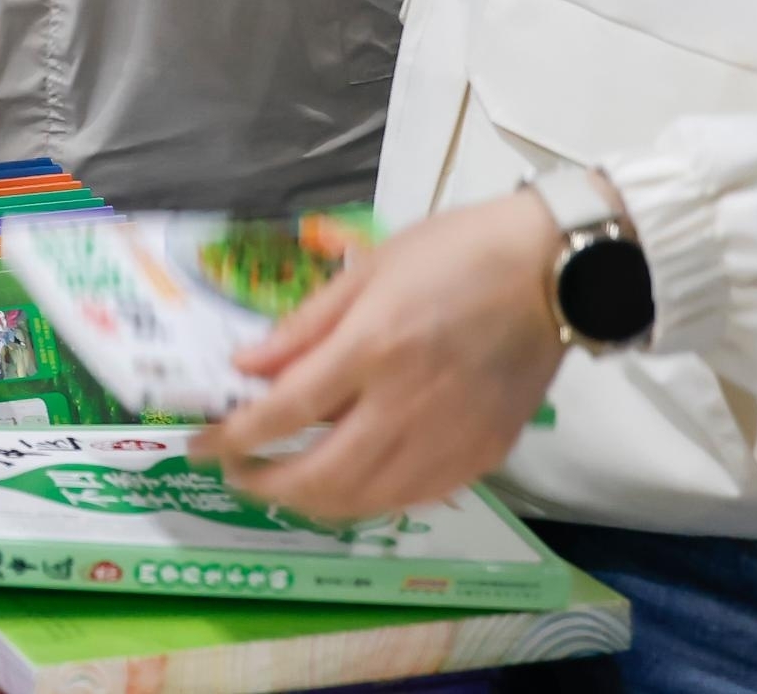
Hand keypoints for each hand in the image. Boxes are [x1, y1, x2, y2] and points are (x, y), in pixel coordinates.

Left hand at [190, 190, 565, 521]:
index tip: (202, 444)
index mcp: (373, 348)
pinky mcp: (484, 455)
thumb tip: (248, 365)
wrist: (554, 272)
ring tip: (286, 484)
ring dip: (314, 503)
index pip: (285, 412)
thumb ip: (305, 325)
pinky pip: (414, 497)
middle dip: (266, 485)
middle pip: (322, 475)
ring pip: (367, 500)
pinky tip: (352, 483)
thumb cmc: (456, 253)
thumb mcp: (368, 269)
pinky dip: (371, 500)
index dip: (234, 437)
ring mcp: (450, 439)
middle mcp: (407, 406)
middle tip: (237, 474)